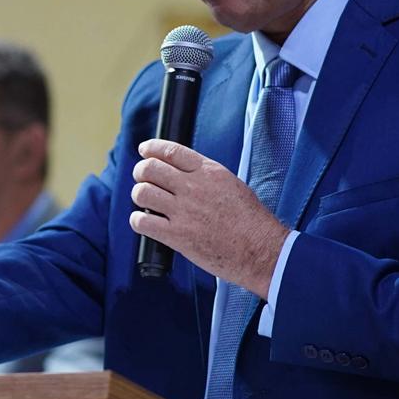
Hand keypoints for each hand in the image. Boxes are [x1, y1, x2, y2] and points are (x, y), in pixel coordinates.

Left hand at [128, 139, 288, 296]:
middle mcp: (193, 187)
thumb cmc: (251, 220)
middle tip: (142, 178)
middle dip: (141, 171)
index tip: (144, 150)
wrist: (260, 250)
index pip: (171, 151)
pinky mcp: (177, 236)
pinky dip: (138, 220)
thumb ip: (206, 176)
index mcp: (209, 172)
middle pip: (150, 168)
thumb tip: (183, 172)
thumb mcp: (232, 184)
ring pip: (142, 192)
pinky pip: (142, 222)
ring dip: (139, 195)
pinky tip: (145, 221)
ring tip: (146, 201)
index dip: (152, 148)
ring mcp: (183, 212)